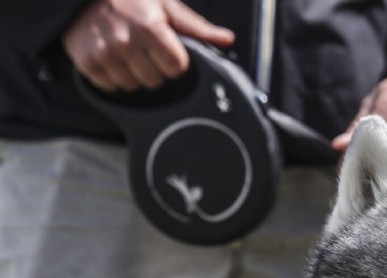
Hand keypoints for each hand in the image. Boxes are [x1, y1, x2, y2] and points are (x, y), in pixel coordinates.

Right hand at [63, 0, 233, 91]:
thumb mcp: (166, 5)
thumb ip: (197, 27)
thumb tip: (227, 39)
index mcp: (150, 28)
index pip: (177, 68)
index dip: (176, 61)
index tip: (167, 50)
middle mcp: (126, 42)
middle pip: (156, 81)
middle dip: (155, 68)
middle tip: (145, 49)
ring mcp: (104, 53)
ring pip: (133, 86)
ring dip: (134, 74)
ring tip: (128, 52)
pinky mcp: (86, 62)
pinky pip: (110, 87)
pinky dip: (113, 77)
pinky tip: (113, 58)